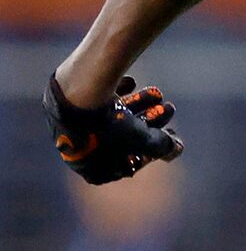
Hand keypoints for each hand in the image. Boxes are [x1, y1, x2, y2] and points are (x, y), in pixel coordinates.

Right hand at [46, 73, 180, 182]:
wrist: (75, 96)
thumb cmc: (110, 126)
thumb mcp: (142, 139)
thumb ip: (160, 146)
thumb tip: (176, 149)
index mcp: (90, 168)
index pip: (128, 164)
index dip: (151, 149)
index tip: (167, 135)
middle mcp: (76, 150)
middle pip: (121, 137)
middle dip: (149, 121)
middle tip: (169, 108)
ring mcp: (69, 126)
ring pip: (110, 116)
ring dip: (138, 104)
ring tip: (157, 93)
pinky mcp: (65, 103)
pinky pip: (94, 100)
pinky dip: (115, 91)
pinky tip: (131, 82)